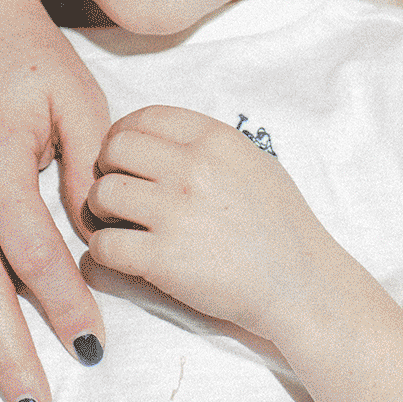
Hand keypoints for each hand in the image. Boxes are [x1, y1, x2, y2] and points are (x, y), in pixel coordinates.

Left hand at [85, 105, 322, 342]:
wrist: (302, 285)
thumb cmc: (281, 225)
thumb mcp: (253, 162)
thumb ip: (206, 144)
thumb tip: (160, 138)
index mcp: (214, 139)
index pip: (145, 116)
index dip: (123, 134)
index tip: (122, 155)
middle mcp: (193, 169)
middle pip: (115, 149)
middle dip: (107, 168)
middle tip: (117, 191)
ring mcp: (176, 213)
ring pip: (102, 194)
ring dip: (100, 210)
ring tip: (117, 224)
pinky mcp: (163, 260)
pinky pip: (104, 246)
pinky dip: (102, 253)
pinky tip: (121, 256)